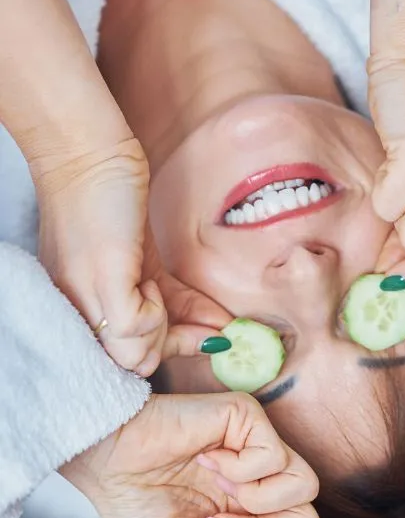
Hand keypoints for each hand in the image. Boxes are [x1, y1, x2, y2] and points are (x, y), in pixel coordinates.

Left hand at [32, 137, 226, 375]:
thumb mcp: (141, 265)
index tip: (202, 339)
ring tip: (173, 298)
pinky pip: (137, 327)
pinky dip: (157, 312)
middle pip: (133, 362)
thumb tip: (213, 335)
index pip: (126, 355)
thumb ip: (168, 302)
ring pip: (133, 353)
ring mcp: (89, 298)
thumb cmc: (111, 201)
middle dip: (172, 345)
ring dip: (166, 329)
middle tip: (199, 325)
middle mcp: (80, 309)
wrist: (88, 156)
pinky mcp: (105, 282)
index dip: (166, 350)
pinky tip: (152, 283)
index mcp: (82, 306)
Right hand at [59, 393, 343, 517]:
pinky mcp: (253, 420)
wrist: (106, 459)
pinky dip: (239, 467)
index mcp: (250, 515)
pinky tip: (209, 457)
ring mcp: (262, 450)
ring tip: (216, 490)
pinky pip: (275, 457)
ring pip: (305, 490)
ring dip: (258, 503)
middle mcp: (263, 482)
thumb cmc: (136, 504)